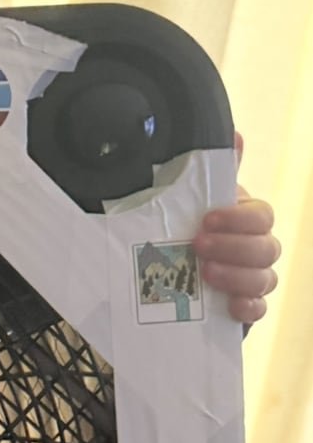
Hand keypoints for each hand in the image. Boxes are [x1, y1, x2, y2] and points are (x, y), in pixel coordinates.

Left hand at [193, 133, 280, 325]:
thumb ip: (214, 170)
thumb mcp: (196, 198)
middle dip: (234, 247)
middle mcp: (258, 247)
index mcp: (249, 218)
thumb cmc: (191, 225)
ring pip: (265, 279)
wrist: (175, 267)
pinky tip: (230, 305)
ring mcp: (255, 277)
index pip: (261, 216)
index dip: (238, 219)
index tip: (206, 219)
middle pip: (267, 248)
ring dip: (237, 276)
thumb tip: (234, 133)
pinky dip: (248, 307)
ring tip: (204, 273)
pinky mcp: (244, 305)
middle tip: (199, 246)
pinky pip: (259, 309)